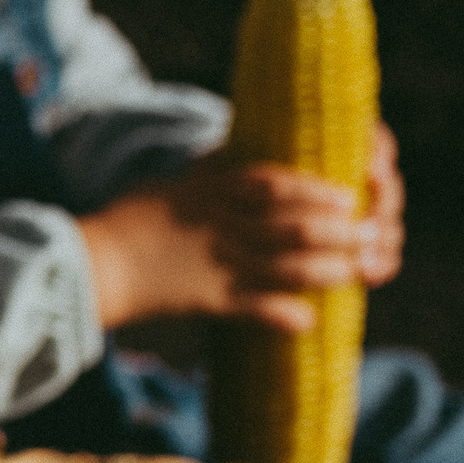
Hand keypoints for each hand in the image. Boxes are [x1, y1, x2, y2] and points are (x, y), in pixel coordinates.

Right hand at [79, 129, 402, 332]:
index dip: (317, 191)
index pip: (276, 187)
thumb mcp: (172, 184)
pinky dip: (286, 315)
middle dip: (339, 231)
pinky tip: (308, 318)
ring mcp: (220, 266)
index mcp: (213, 195)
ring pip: (289, 268)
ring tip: (355, 269)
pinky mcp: (210, 301)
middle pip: (295, 228)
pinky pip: (258, 310)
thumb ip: (208, 169)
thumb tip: (233, 144)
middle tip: (369, 232)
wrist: (94, 264)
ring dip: (328, 269)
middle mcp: (223, 228)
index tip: (346, 194)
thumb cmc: (128, 218)